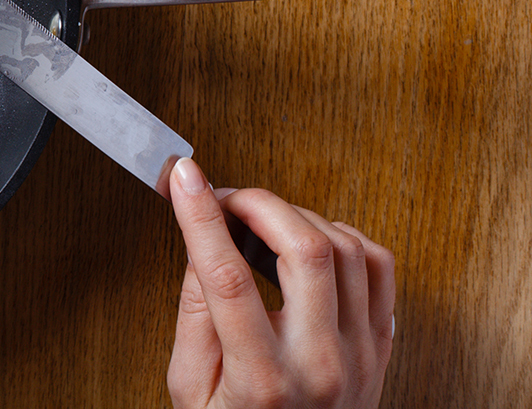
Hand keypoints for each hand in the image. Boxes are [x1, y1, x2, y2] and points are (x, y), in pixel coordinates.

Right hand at [167, 158, 394, 408]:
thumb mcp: (190, 388)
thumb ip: (195, 315)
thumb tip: (201, 244)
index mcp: (262, 380)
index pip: (228, 277)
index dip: (202, 217)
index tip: (185, 178)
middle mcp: (322, 365)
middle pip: (306, 250)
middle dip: (259, 204)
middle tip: (227, 198)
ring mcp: (361, 355)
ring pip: (347, 249)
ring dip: (298, 218)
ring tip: (262, 224)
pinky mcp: (381, 346)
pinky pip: (379, 267)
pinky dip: (343, 237)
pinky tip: (309, 242)